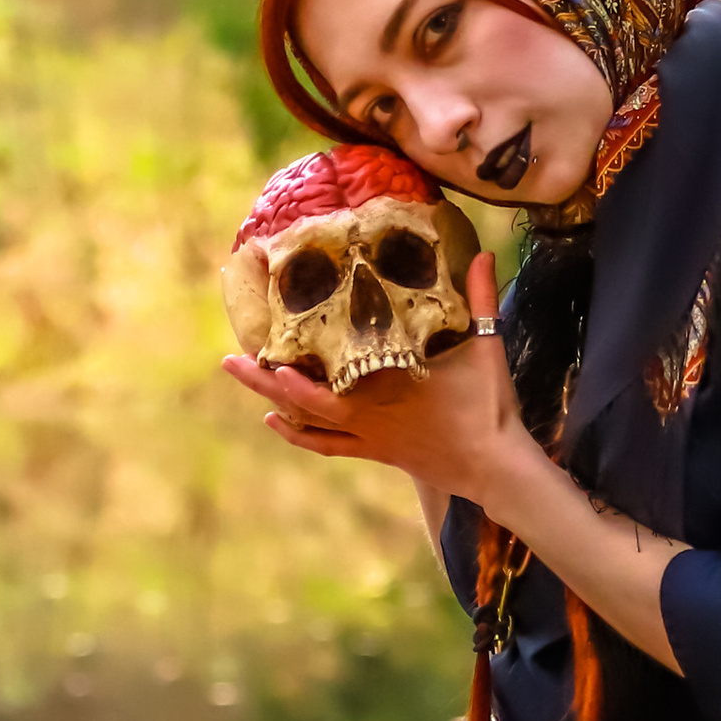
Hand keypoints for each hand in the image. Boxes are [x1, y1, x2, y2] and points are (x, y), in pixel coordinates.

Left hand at [220, 254, 530, 507]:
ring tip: (242, 377)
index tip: (262, 338)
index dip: (292, 361)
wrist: (493, 468)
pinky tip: (272, 421)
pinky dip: (298, 435)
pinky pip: (326, 445)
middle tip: (228, 361)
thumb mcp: (487, 347)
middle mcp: (367, 413)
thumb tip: (482, 252)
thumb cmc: (488, 407)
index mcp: (387, 384)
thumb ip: (482, 299)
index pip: (329, 372)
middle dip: (263, 378)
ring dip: (272, 401)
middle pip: (301, 398)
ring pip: (307, 421)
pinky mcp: (374, 450)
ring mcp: (367, 434)